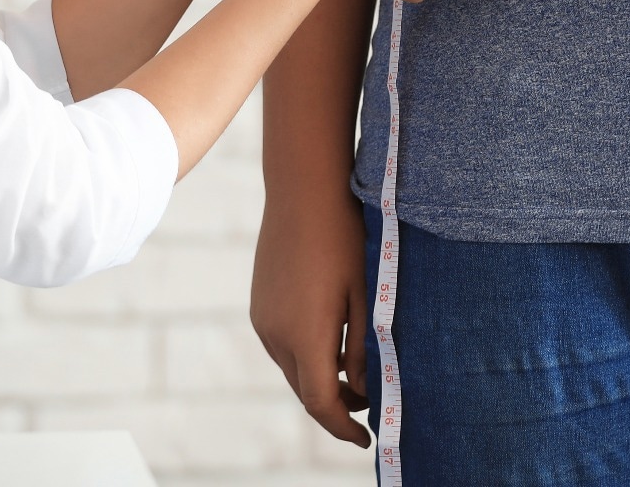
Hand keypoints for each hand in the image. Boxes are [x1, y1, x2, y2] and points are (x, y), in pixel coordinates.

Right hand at [252, 190, 373, 446]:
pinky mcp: (259, 305)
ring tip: (355, 375)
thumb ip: (362, 348)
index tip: (368, 437)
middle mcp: (275, 334)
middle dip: (335, 406)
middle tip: (369, 406)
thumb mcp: (365, 295)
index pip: (322, 403)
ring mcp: (263, 320)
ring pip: (291, 369)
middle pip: (304, 390)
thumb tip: (361, 389)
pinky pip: (281, 346)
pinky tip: (330, 342)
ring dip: (319, 381)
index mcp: (305, 336)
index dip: (345, 427)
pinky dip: (305, 357)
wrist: (304, 191)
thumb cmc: (344, 239)